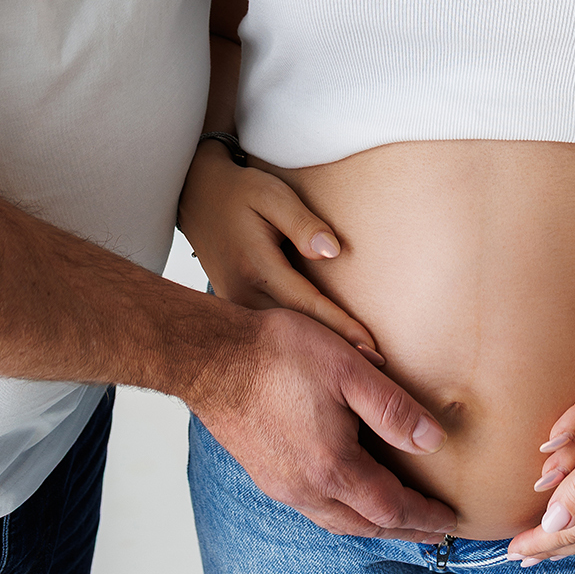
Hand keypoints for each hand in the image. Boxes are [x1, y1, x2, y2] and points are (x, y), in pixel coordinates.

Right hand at [178, 142, 380, 359]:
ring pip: (281, 340)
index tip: (372, 351)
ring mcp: (236, 307)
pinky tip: (319, 364)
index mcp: (257, 268)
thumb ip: (302, 224)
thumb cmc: (239, 194)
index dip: (341, 329)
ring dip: (317, 356)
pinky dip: (296, 349)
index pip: (308, 305)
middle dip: (336, 354)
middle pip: (297, 332)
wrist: (197, 199)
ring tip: (356, 380)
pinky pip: (269, 336)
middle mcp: (244, 295)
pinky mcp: (235, 311)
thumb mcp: (272, 195)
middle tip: (377, 377)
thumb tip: (332, 251)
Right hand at [190, 305, 455, 540]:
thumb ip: (392, 408)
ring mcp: (283, 487)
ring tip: (398, 519)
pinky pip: (316, 509)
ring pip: (340, 522)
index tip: (451, 520)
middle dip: (406, 528)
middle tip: (435, 528)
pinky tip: (348, 497)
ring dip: (374, 523)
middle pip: (367, 525)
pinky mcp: (267, 476)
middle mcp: (307, 490)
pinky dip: (345, 513)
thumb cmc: (279, 355)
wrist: (212, 359)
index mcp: (333, 467)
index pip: (391, 508)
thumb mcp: (348, 368)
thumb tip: (433, 440)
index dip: (425, 516)